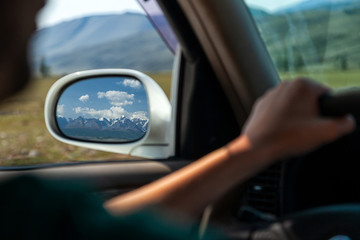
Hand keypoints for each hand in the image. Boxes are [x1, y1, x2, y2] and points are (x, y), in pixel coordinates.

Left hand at [240, 78, 354, 159]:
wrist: (257, 147)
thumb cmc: (288, 137)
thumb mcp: (326, 132)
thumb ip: (345, 124)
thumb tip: (348, 121)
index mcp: (303, 84)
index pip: (327, 95)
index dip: (328, 112)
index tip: (319, 124)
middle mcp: (285, 84)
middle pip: (309, 100)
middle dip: (311, 114)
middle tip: (306, 130)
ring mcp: (271, 94)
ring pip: (293, 106)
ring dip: (296, 117)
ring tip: (292, 132)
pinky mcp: (261, 104)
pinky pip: (278, 111)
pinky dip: (282, 120)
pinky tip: (281, 131)